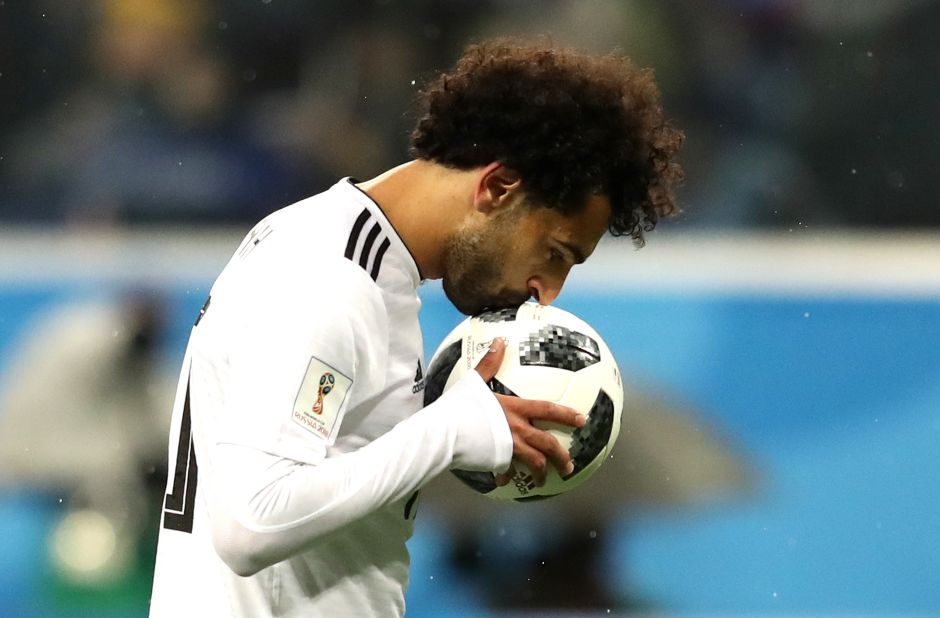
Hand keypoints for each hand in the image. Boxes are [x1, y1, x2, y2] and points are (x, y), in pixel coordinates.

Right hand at [474, 337, 585, 486]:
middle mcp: (517, 430)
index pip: (547, 410)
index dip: (566, 414)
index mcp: (515, 409)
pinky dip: (507, 477)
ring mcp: (508, 449)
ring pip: (534, 463)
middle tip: (569, 465)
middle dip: (562, 456)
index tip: (581, 420)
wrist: (446, 432)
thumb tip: (499, 341)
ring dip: (541, 473)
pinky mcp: (496, 463)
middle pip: (547, 444)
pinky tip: (506, 482)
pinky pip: (505, 473)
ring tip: (545, 480)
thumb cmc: (459, 405)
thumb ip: (489, 363)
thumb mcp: (475, 381)